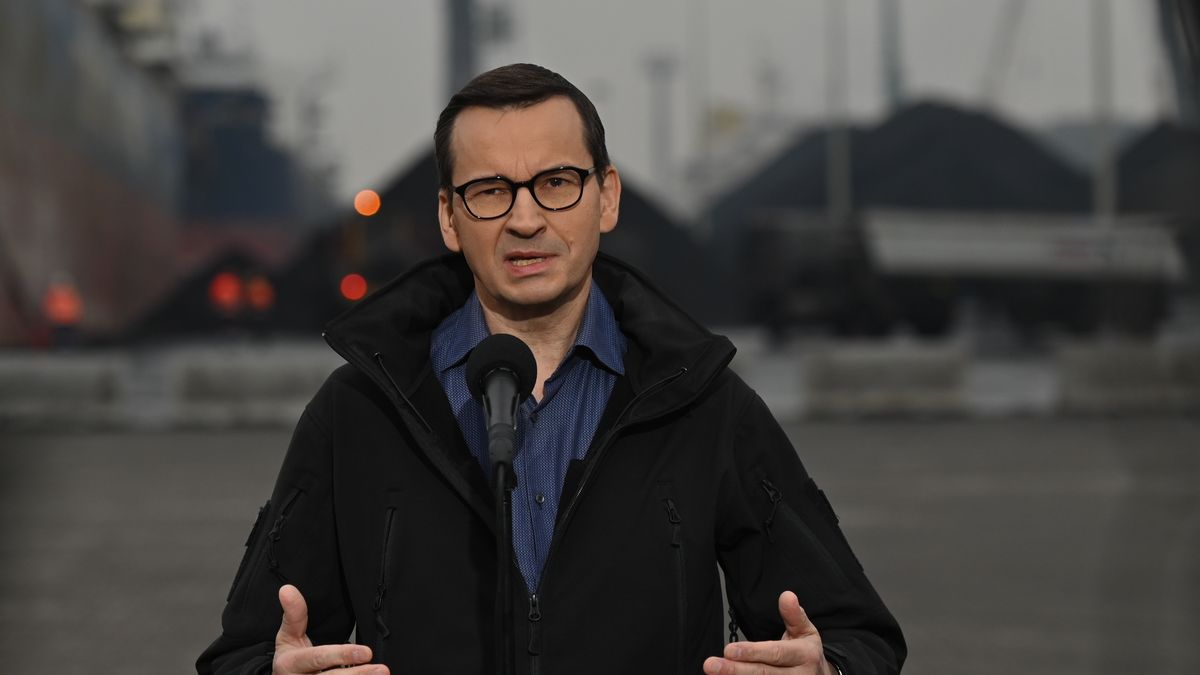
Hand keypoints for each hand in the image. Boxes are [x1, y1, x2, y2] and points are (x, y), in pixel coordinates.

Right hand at [272, 584, 388, 674]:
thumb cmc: (290, 659)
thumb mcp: (287, 636)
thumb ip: (294, 614)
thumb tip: (287, 590)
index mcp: (291, 664)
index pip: (318, 658)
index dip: (342, 655)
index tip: (366, 652)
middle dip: (358, 674)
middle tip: (381, 668)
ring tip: (381, 674)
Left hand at [702, 591, 834, 674]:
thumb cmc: (806, 652)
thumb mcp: (806, 631)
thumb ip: (794, 615)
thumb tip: (787, 596)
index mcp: (804, 656)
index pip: (775, 654)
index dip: (752, 652)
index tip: (729, 650)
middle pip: (763, 674)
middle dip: (735, 670)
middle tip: (711, 665)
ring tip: (714, 672)